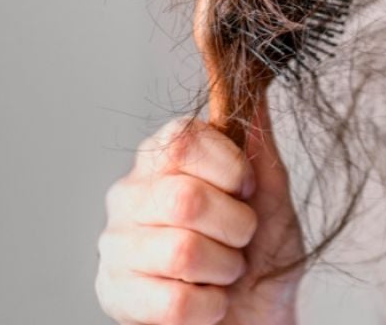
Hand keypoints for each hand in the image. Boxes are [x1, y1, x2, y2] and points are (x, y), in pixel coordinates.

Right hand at [96, 99, 304, 323]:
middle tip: (241, 239)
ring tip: (225, 271)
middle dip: (235, 227)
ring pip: (181, 252)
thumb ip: (257, 142)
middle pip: (185, 198)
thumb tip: (252, 83)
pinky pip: (174, 302)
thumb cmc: (262, 251)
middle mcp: (129, 193)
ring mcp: (116, 244)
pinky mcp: (114, 293)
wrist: (258, 315)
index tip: (247, 191)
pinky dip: (210, 306)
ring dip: (225, 268)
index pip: (183, 140)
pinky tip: (209, 300)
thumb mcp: (271, 193)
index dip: (231, 169)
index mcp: (163, 159)